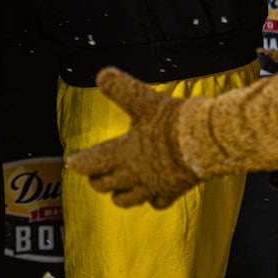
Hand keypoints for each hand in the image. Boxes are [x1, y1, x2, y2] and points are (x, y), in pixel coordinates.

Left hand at [66, 67, 197, 208]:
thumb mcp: (143, 100)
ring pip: (127, 199)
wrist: (206, 142)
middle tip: (93, 174)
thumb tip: (102, 75)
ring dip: (118, 194)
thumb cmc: (174, 122)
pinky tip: (151, 195)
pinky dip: (151, 200)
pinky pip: (157, 202)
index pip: (92, 163)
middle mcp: (134, 173)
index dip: (79, 163)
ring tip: (115, 190)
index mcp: (123, 152)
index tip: (71, 163)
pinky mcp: (173, 191)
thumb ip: (120, 88)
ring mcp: (153, 185)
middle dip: (97, 180)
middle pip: (106, 184)